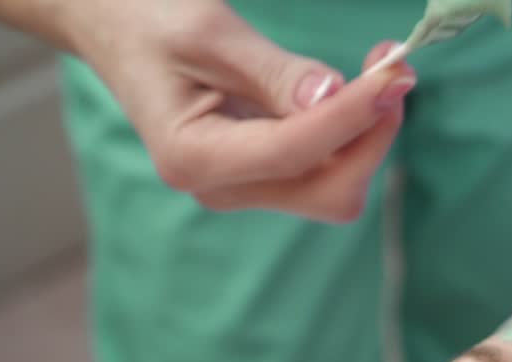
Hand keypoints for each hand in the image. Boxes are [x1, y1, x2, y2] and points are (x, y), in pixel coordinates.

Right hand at [64, 0, 415, 221]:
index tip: (396, 72)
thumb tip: (335, 97)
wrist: (114, 28)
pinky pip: (325, 168)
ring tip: (380, 71)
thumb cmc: (149, 19)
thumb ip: (274, 72)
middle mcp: (220, 188)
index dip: (354, 114)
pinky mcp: (262, 174)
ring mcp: (243, 187)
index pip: (295, 150)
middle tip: (396, 70)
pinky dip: (354, 133)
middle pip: (329, 192)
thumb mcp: (209, 32)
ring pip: (335, 186)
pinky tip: (359, 90)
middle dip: (372, 137)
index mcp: (192, 157)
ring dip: (369, 134)